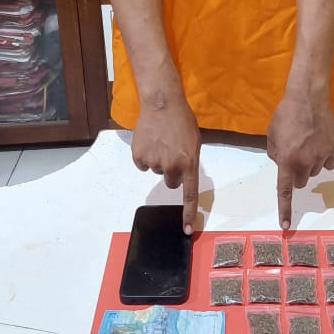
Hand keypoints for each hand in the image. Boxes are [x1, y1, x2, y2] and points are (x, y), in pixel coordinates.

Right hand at [132, 98, 200, 234]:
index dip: (188, 214)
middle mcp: (172, 166)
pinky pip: (143, 164)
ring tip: (161, 140)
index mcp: (189, 163)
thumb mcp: (194, 142)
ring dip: (159, 159)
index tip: (186, 231)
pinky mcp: (139, 157)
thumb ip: (190, 161)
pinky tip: (150, 140)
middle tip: (172, 151)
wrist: (162, 103)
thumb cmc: (182, 120)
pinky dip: (145, 155)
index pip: (189, 195)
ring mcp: (154, 162)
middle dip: (172, 171)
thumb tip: (184, 177)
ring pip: (156, 170)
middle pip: (171, 182)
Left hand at [267, 93, 333, 228]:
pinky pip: (328, 163)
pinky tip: (318, 143)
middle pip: (300, 181)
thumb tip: (282, 163)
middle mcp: (306, 162)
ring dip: (309, 164)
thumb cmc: (285, 113)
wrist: (308, 95)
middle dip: (295, 173)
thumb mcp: (271, 134)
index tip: (285, 226)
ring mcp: (322, 156)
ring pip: (314, 172)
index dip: (285, 210)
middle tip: (293, 154)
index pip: (285, 191)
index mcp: (287, 160)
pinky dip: (323, 157)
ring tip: (305, 142)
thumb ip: (275, 153)